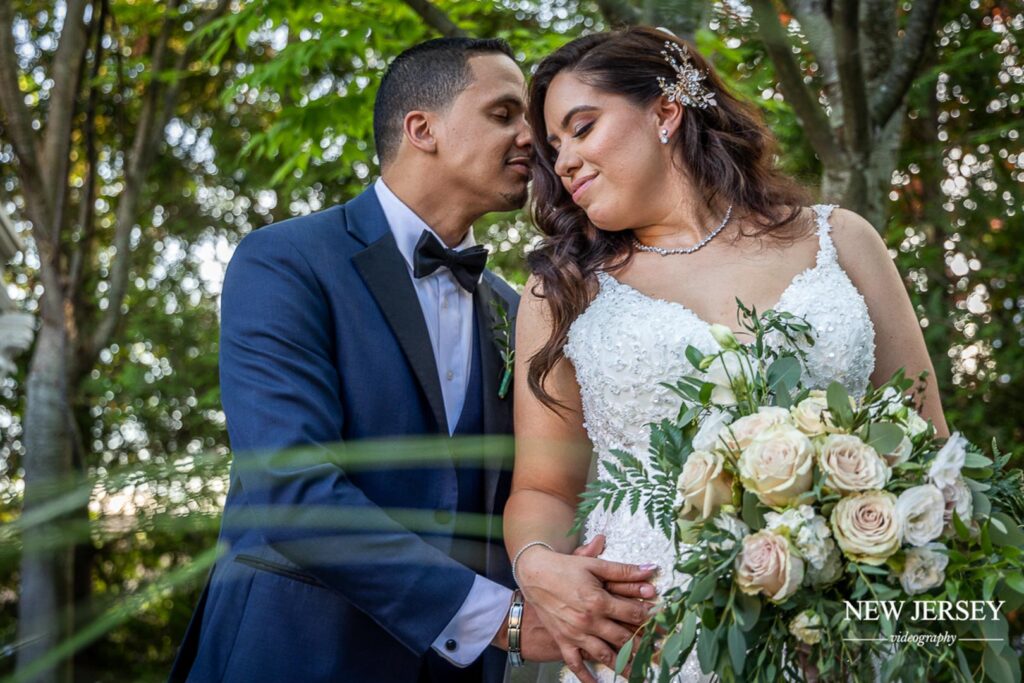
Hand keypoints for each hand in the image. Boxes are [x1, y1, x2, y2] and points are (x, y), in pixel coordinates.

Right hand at [515, 540, 657, 682]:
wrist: (534, 574)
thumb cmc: (565, 567)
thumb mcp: (594, 565)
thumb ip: (623, 570)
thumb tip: (650, 569)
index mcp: (598, 601)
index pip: (632, 613)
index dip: (650, 618)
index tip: (663, 624)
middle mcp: (589, 621)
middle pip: (623, 638)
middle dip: (643, 646)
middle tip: (658, 654)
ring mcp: (576, 634)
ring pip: (605, 655)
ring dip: (624, 666)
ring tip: (640, 674)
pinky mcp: (563, 641)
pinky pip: (576, 664)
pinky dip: (587, 677)